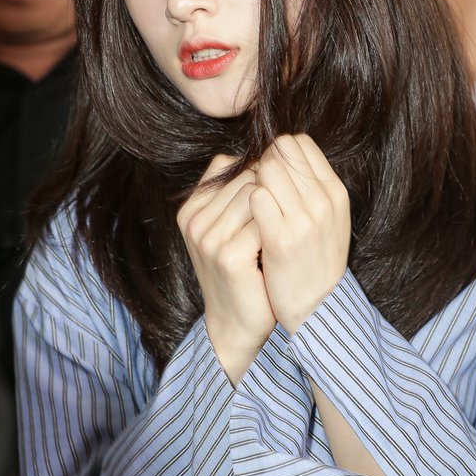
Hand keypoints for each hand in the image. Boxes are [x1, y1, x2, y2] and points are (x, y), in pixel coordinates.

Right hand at [178, 154, 275, 383]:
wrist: (238, 323)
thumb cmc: (243, 272)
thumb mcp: (228, 230)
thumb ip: (233, 193)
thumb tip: (253, 153)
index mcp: (190, 209)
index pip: (231, 166)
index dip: (262, 178)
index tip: (276, 200)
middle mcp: (193, 221)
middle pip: (247, 177)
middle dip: (273, 193)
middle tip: (285, 217)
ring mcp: (208, 238)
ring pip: (257, 195)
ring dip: (278, 211)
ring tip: (282, 232)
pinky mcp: (227, 256)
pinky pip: (264, 222)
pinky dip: (279, 230)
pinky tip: (281, 248)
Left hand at [249, 134, 350, 332]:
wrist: (317, 308)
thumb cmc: (316, 261)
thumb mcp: (329, 219)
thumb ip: (312, 187)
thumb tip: (285, 154)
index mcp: (335, 192)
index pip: (300, 143)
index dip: (278, 152)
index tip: (269, 173)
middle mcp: (323, 200)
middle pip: (281, 150)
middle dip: (262, 164)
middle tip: (255, 188)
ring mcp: (304, 218)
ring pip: (266, 168)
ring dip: (252, 181)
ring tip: (251, 206)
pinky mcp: (281, 238)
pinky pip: (255, 197)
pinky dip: (245, 204)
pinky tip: (245, 221)